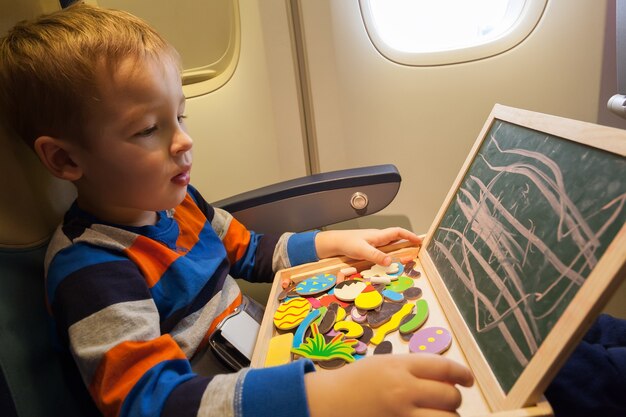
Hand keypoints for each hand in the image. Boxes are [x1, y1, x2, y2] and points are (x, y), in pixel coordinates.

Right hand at [305, 354, 473, 416]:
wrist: (326, 403)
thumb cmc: (354, 382)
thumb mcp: (383, 364)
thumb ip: (412, 369)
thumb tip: (444, 376)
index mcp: (400, 367)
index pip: (444, 367)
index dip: (462, 374)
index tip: (467, 379)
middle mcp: (404, 391)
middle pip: (450, 395)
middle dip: (453, 398)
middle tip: (448, 399)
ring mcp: (402, 416)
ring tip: (439, 414)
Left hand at [314, 227, 421, 265]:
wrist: (334, 243)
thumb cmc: (347, 243)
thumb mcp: (362, 250)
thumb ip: (376, 256)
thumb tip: (390, 262)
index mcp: (378, 235)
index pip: (398, 232)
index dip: (410, 235)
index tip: (419, 240)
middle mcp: (378, 238)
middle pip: (396, 238)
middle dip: (407, 242)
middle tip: (417, 249)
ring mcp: (373, 243)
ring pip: (390, 245)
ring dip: (399, 249)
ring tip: (407, 256)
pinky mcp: (368, 249)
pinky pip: (383, 251)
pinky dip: (389, 255)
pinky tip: (390, 261)